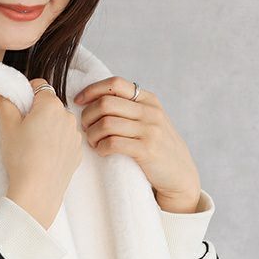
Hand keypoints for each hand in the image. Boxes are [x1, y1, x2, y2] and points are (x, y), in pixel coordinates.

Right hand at [0, 79, 82, 228]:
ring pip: (59, 123)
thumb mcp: (7, 126)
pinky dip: (56, 143)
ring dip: (48, 127)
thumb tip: (1, 90)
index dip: (26, 94)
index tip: (18, 109)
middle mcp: (68, 116)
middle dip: (37, 112)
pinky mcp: (77, 152)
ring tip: (34, 146)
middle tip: (23, 130)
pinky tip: (44, 156)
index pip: (39, 86)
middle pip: (50, 105)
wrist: (37, 191)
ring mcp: (75, 135)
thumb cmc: (21, 157)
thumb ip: (5, 102)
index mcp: (51, 104)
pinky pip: (65, 140)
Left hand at [73, 77, 201, 211]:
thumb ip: (130, 108)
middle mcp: (150, 112)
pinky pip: (112, 143)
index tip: (78, 101)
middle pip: (106, 103)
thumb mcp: (149, 120)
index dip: (91, 90)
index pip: (114, 84)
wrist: (179, 174)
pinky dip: (101, 148)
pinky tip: (102, 151)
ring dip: (92, 134)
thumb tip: (93, 99)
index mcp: (148, 100)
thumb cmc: (157, 146)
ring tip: (94, 142)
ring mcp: (150, 130)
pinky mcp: (146, 150)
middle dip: (88, 116)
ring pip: (106, 124)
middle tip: (86, 128)